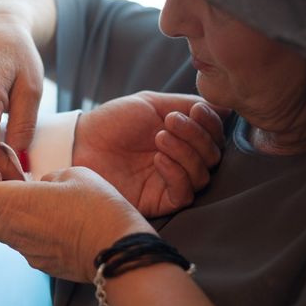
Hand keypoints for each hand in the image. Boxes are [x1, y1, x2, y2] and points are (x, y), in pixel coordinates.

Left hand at [0, 167, 154, 282]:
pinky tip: (57, 224)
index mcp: (15, 204)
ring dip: (6, 217)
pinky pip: (23, 245)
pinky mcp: (41, 264)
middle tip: (1, 191)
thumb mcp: (74, 174)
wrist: (121, 251)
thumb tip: (43, 186)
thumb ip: (48, 178)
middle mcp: (13, 230)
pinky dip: (30, 232)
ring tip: (39, 206)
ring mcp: (26, 251)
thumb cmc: (99, 206)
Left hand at [73, 91, 229, 216]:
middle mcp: (181, 161)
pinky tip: (158, 158)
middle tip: (170, 123)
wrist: (83, 142)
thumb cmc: (113, 121)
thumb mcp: (150, 104)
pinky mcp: (159, 201)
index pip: (214, 136)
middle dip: (196, 136)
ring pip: (202, 175)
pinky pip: (184, 194)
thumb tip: (223, 105)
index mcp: (182, 138)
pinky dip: (177, 173)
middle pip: (213, 156)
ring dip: (186, 152)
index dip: (211, 123)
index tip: (196, 110)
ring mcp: (170, 182)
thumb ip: (185, 104)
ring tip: (159, 138)